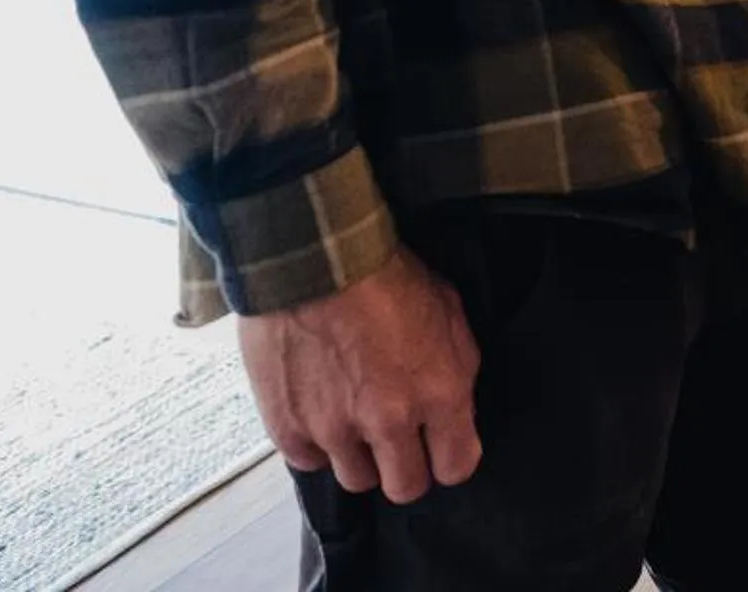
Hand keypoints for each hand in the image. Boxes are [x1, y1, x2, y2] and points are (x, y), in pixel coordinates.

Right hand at [238, 246, 482, 503]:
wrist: (313, 259)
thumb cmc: (383, 276)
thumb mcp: (448, 312)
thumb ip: (457, 370)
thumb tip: (454, 409)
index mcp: (439, 391)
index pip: (457, 466)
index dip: (451, 459)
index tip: (442, 449)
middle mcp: (389, 420)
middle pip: (405, 488)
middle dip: (406, 468)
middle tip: (398, 443)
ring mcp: (335, 428)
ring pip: (356, 480)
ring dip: (360, 456)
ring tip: (354, 418)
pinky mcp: (290, 428)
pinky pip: (311, 461)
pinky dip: (316, 443)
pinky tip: (320, 410)